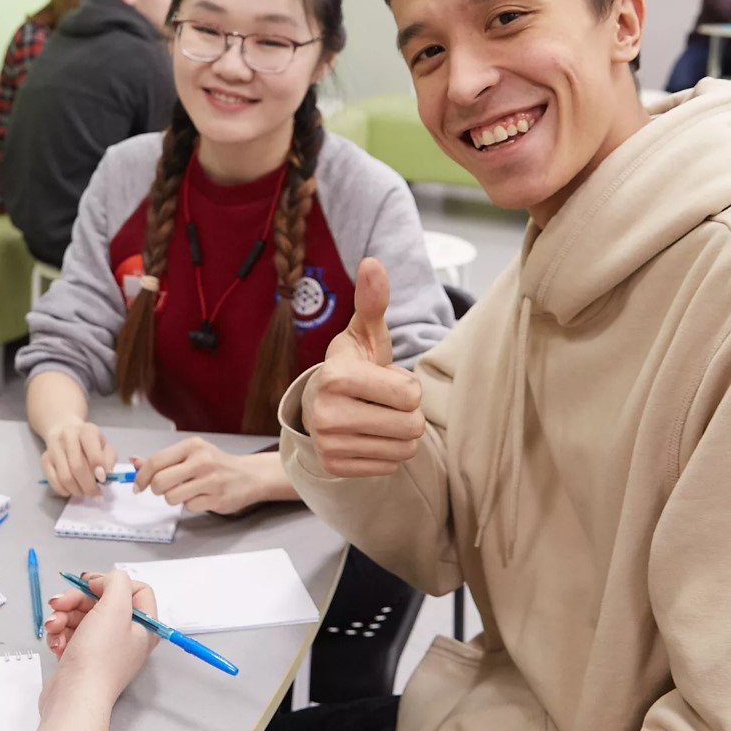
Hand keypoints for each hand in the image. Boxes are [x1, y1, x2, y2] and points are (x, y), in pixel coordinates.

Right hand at [40, 418, 117, 497]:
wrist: (65, 430)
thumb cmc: (90, 443)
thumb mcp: (105, 446)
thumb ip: (108, 460)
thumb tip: (104, 478)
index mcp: (86, 431)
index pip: (92, 451)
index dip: (98, 469)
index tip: (103, 480)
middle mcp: (67, 436)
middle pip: (77, 467)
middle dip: (89, 486)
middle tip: (96, 494)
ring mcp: (53, 448)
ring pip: (65, 477)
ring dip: (77, 490)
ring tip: (84, 492)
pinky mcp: (44, 460)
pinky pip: (54, 482)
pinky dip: (65, 491)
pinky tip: (72, 490)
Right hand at [42, 570, 159, 706]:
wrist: (74, 698)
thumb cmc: (99, 655)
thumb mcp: (115, 607)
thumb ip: (117, 582)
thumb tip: (104, 580)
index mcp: (144, 627)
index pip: (136, 590)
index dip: (111, 583)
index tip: (92, 586)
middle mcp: (126, 637)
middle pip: (102, 601)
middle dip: (76, 599)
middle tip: (59, 603)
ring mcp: (103, 649)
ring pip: (81, 616)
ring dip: (62, 616)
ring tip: (53, 627)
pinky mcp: (81, 658)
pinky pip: (70, 634)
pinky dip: (59, 634)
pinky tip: (55, 642)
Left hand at [132, 438, 263, 513]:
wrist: (250, 475)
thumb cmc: (216, 464)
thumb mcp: (190, 454)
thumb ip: (163, 459)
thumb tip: (134, 462)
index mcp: (192, 446)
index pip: (156, 462)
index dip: (141, 477)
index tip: (138, 486)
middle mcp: (201, 461)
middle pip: (160, 482)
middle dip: (156, 489)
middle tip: (165, 489)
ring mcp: (211, 480)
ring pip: (172, 497)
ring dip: (173, 498)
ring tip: (186, 491)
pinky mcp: (217, 498)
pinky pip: (188, 507)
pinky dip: (190, 505)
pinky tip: (201, 497)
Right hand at [301, 257, 425, 477]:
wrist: (319, 404)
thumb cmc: (353, 366)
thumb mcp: (364, 333)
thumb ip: (373, 301)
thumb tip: (373, 263)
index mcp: (338, 377)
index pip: (410, 395)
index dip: (407, 386)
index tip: (384, 380)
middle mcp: (327, 414)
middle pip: (411, 426)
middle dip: (406, 413)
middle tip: (382, 402)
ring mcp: (329, 445)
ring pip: (404, 449)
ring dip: (399, 434)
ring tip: (376, 417)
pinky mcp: (334, 467)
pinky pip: (390, 466)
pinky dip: (386, 453)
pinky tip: (367, 437)